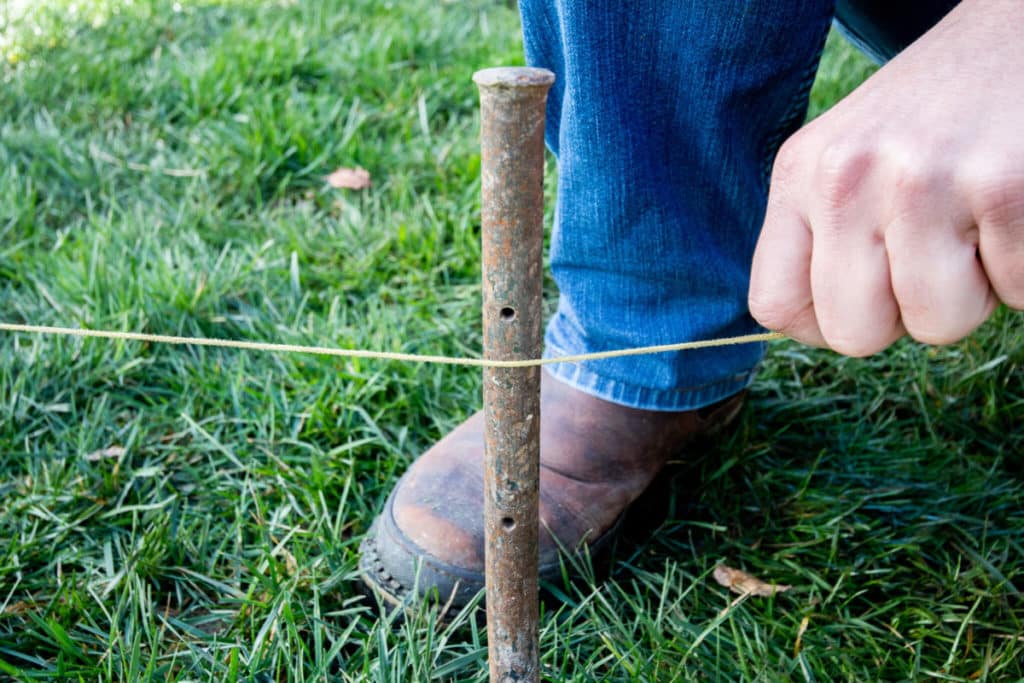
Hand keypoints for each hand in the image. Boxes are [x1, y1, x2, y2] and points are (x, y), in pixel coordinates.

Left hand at [749, 0, 1023, 356]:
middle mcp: (846, 179)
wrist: (1013, 37)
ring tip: (972, 227)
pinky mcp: (1001, 188)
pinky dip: (1021, 269)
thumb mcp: (846, 160)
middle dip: (902, 316)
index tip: (864, 301)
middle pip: (854, 333)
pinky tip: (1008, 210)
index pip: (773, 305)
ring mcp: (920, 183)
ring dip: (970, 293)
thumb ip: (822, 236)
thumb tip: (819, 326)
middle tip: (930, 258)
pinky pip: (1012, 292)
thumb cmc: (929, 118)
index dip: (823, 325)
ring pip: (936, 325)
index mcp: (799, 176)